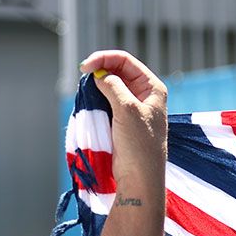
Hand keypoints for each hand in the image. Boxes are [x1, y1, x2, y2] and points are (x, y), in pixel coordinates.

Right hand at [78, 50, 168, 183]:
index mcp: (152, 88)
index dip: (104, 58)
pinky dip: (96, 98)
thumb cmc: (139, 144)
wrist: (139, 176)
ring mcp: (133, 106)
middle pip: (117, 70)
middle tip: (82, 77)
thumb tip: (100, 75)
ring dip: (96, 85)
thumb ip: (113, 86)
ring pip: (110, 85)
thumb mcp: (127, 109)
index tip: (85, 67)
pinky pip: (106, 100)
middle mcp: (144, 94)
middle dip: (99, 70)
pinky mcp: (122, 119)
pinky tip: (89, 102)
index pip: (125, 61)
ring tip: (87, 92)